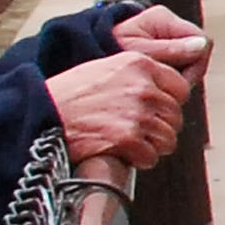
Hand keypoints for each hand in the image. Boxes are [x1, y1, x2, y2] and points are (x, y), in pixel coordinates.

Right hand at [43, 52, 189, 168]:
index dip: (170, 102)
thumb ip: (140, 75)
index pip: (181, 87)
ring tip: (132, 142)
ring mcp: (136, 114)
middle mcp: (142, 87)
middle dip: (161, 127)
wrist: (44, 113)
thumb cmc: (71, 94)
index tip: (157, 110)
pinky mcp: (127, 140)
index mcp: (140, 64)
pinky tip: (122, 151)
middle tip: (140, 131)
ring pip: (169, 139)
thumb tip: (169, 90)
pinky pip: (151, 157)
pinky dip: (139, 159)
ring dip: (153, 145)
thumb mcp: (108, 68)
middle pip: (175, 116)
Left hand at [108, 4, 211, 88]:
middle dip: (185, 74)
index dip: (196, 63)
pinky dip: (171, 80)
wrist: (88, 58)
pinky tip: (156, 85)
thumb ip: (169, 49)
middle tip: (162, 86)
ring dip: (177, 79)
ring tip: (155, 85)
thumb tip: (202, 45)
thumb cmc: (108, 52)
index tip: (177, 80)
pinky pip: (180, 69)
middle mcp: (169, 26)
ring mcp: (168, 40)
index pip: (202, 40)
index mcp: (163, 19)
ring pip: (191, 64)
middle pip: (198, 54)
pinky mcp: (165, 53)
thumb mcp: (138, 53)